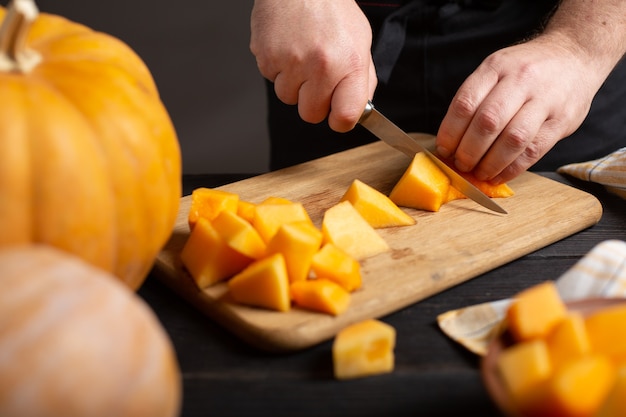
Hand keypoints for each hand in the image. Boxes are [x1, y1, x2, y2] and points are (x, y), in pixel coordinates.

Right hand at [250, 0, 376, 131]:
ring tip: (301, 55)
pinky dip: (278, 68)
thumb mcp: (360, 41)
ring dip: (293, 84)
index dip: (340, 121)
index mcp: (348, 63)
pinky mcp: (266, 57)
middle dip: (313, 102)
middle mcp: (319, 65)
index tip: (338, 116)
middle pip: (311, 114)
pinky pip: (271, 79)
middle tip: (317, 78)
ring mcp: (290, 62)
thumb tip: (358, 109)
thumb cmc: (330, 7)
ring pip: (287, 98)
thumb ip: (362, 78)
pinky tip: (287, 46)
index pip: (345, 117)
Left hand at [435, 34, 606, 183]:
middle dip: (468, 151)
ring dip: (490, 163)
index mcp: (496, 67)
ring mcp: (545, 99)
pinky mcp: (563, 120)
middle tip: (461, 164)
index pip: (465, 103)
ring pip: (512, 138)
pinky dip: (512, 168)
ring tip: (479, 173)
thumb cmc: (527, 70)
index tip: (443, 150)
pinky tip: (499, 175)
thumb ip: (476, 99)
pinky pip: (534, 150)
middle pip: (488, 122)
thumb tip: (450, 141)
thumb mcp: (497, 69)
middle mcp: (521, 80)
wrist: (576, 55)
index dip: (450, 132)